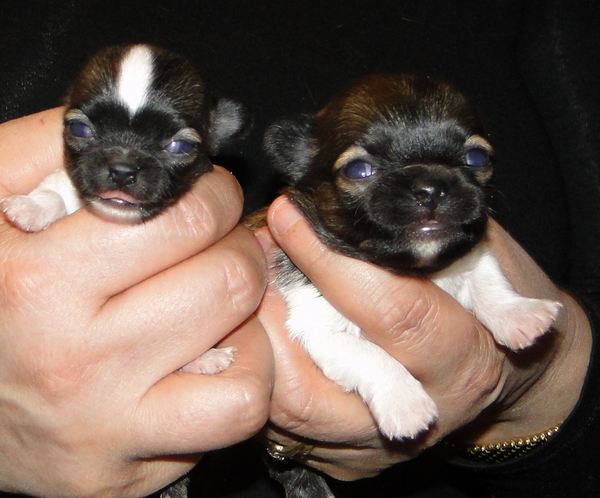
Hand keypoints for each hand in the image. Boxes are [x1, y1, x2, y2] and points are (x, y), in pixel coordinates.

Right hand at [0, 109, 272, 496]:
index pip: (179, 210)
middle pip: (224, 271)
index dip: (208, 192)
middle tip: (215, 242)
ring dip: (246, 306)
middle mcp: (66, 352)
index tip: (202, 194)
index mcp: (31, 275)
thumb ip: (58, 150)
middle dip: (234, 243)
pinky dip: (249, 371)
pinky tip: (219, 353)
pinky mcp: (124, 469)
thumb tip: (150, 129)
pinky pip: (237, 407)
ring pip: (244, 338)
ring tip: (216, 296)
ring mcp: (101, 419)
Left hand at [256, 195, 590, 479]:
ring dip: (257, 343)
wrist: (507, 379)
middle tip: (255, 261)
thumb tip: (357, 203)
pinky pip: (281, 422)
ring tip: (256, 292)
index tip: (289, 216)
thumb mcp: (488, 258)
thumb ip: (431, 235)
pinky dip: (264, 370)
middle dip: (269, 316)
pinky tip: (265, 330)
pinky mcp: (344, 459)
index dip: (329, 259)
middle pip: (312, 385)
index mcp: (464, 361)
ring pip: (284, 410)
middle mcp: (415, 419)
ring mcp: (374, 447)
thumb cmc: (497, 308)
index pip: (387, 311)